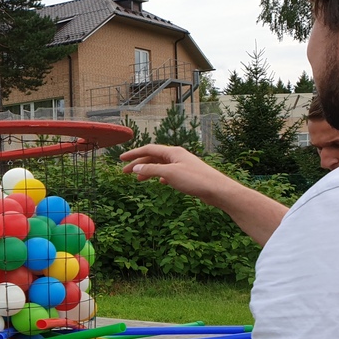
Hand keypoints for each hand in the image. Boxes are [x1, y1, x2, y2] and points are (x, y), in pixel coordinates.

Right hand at [120, 145, 237, 200]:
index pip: (148, 149)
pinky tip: (159, 182)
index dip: (134, 154)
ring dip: (148, 170)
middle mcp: (177, 156)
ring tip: (138, 179)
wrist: (217, 189)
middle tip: (125, 172)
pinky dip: (160, 176)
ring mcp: (182, 165)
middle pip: (153, 157)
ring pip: (160, 165)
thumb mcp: (169, 173)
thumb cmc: (195, 180)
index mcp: (173, 152)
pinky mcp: (187, 175)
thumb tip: (137, 167)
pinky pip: (169, 173)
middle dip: (139, 164)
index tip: (121, 159)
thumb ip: (151, 169)